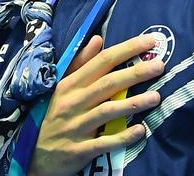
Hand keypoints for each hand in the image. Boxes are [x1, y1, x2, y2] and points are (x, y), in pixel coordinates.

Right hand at [28, 34, 163, 175]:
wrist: (33, 154)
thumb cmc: (52, 114)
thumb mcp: (61, 86)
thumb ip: (80, 63)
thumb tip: (98, 39)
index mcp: (70, 84)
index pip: (102, 61)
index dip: (126, 49)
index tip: (149, 41)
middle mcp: (73, 102)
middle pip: (108, 83)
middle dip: (135, 72)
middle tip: (160, 65)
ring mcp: (76, 127)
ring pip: (107, 111)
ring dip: (133, 103)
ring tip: (157, 97)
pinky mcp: (79, 150)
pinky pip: (104, 142)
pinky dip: (123, 137)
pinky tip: (141, 130)